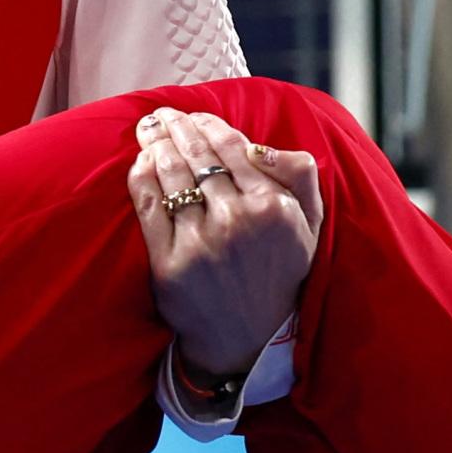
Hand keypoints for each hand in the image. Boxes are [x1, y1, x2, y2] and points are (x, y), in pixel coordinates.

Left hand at [127, 108, 321, 376]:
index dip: (208, 126)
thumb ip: (300, 176)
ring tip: (149, 129)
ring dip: (156, 144)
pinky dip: (142, 177)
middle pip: (197, 156)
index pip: (232, 148)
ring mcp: (200, 243)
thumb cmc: (279, 273)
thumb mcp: (310, 226)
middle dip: (177, 126)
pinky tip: (141, 162)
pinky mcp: (168, 264)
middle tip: (162, 114)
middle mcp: (236, 221)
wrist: (246, 338)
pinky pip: (150, 207)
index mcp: (272, 207)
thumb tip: (262, 144)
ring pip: (172, 175)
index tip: (195, 116)